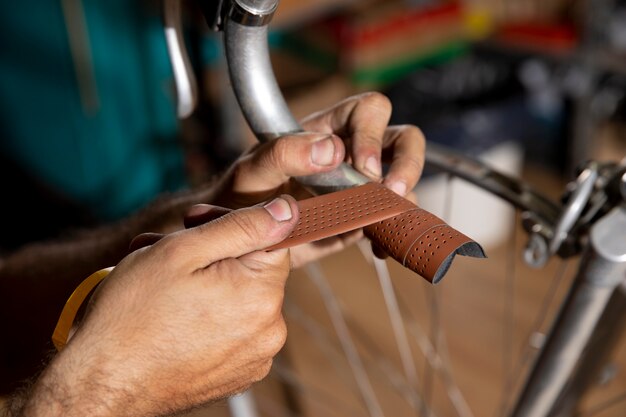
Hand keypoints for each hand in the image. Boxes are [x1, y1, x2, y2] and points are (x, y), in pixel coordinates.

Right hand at [20, 197, 298, 416]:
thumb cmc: (133, 314)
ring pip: (240, 296)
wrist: (101, 384)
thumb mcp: (183, 251)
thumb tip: (288, 210)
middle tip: (164, 248)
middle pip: (254, 268)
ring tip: (161, 284)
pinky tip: (173, 313)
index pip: (270, 237)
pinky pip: (233, 328)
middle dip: (213, 252)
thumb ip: (242, 225)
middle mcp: (270, 330)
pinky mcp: (239, 373)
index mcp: (262, 295)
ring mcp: (256, 356)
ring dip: (207, 281)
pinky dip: (209, 314)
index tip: (194, 223)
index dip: (231, 223)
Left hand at [212, 92, 424, 266]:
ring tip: (385, 222)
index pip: (368, 111)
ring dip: (404, 200)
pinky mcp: (361, 219)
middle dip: (407, 163)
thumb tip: (330, 150)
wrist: (239, 238)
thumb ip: (283, 154)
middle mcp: (351, 153)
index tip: (363, 168)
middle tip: (390, 191)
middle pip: (402, 139)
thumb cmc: (240, 195)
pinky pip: (390, 220)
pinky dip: (393, 234)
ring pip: (403, 181)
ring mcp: (360, 187)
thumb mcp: (252, 171)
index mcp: (327, 130)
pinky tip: (378, 247)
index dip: (373, 135)